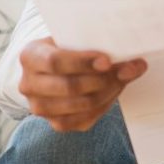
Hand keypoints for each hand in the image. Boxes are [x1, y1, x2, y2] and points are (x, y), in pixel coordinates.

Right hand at [17, 37, 146, 132]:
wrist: (58, 67)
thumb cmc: (69, 49)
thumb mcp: (77, 40)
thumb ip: (101, 48)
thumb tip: (135, 65)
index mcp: (30, 57)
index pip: (55, 62)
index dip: (83, 62)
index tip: (107, 61)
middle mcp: (28, 84)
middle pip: (68, 87)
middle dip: (102, 80)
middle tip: (125, 70)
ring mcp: (40, 107)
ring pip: (79, 106)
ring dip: (107, 93)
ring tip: (122, 79)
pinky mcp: (55, 123)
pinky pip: (83, 120)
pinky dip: (104, 106)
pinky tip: (112, 92)